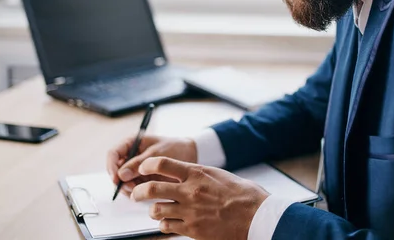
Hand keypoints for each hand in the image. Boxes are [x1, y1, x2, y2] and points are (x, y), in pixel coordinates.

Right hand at [106, 135, 197, 195]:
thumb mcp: (157, 153)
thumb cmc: (175, 147)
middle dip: (121, 181)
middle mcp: (131, 156)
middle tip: (132, 188)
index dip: (111, 166)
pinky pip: (133, 187)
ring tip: (141, 190)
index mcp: (132, 143)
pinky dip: (136, 191)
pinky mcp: (143, 178)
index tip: (116, 178)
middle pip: (116, 170)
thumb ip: (138, 163)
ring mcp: (136, 168)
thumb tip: (121, 174)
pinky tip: (145, 193)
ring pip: (123, 181)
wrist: (191, 154)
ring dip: (128, 188)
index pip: (113, 154)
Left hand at [131, 157, 269, 239]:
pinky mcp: (193, 230)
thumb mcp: (219, 175)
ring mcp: (190, 212)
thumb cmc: (243, 194)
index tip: (142, 168)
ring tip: (157, 210)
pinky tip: (170, 223)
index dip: (147, 165)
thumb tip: (184, 174)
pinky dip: (165, 225)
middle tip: (136, 194)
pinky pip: (167, 227)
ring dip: (153, 211)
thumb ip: (198, 175)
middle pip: (152, 189)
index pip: (162, 164)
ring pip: (156, 210)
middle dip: (139, 192)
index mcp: (197, 173)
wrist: (257, 216)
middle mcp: (190, 191)